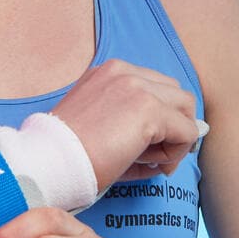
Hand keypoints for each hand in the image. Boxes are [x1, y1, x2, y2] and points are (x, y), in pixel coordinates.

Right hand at [52, 58, 200, 189]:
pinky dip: (177, 152)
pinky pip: (187, 131)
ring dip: (176, 137)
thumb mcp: (102, 125)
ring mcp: (137, 87)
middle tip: (153, 156)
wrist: (50, 161)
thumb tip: (188, 136)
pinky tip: (154, 166)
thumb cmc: (71, 152)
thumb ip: (139, 125)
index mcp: (109, 72)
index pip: (154, 88)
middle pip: (175, 94)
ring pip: (185, 108)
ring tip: (153, 161)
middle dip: (172, 125)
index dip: (158, 120)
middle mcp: (124, 71)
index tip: (143, 146)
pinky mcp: (148, 109)